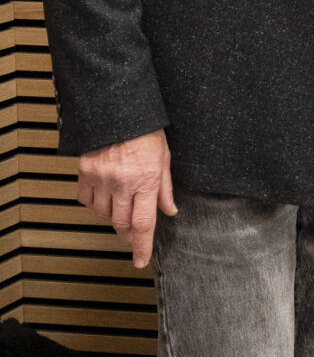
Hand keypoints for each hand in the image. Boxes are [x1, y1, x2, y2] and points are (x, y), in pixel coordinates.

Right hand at [77, 129, 176, 267]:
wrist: (119, 110)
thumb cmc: (146, 131)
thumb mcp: (165, 157)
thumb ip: (165, 188)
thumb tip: (169, 210)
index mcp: (147, 180)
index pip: (144, 223)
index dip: (141, 246)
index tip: (140, 260)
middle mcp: (123, 183)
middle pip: (122, 223)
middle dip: (128, 235)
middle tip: (132, 237)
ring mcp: (101, 179)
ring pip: (103, 214)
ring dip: (112, 218)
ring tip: (121, 209)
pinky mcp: (85, 173)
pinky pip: (86, 200)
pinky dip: (94, 205)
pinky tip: (103, 199)